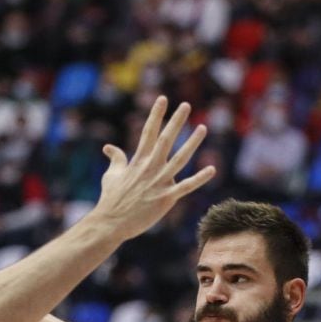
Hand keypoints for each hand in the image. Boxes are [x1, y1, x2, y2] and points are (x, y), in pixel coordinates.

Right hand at [92, 96, 215, 239]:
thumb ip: (116, 159)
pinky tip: (211, 169)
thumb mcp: (111, 175)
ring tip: (203, 128)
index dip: (156, 115)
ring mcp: (159, 182)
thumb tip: (108, 147)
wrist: (111, 222)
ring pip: (180, 159)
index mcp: (138, 160)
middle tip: (186, 105)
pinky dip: (199, 179)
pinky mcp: (166, 198)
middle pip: (165, 140)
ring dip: (192, 143)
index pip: (148, 132)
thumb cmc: (111, 199)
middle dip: (176, 122)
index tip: (163, 99)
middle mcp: (150, 168)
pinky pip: (186, 187)